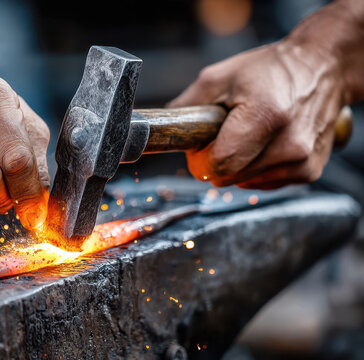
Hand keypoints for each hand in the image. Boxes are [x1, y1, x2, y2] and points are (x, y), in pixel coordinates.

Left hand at [168, 41, 345, 189]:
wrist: (322, 69)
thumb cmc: (271, 71)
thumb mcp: (219, 77)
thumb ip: (186, 107)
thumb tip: (164, 130)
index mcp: (266, 116)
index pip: (217, 164)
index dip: (200, 158)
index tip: (200, 145)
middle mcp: (290, 144)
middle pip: (227, 177)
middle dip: (216, 161)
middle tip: (224, 134)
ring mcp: (302, 161)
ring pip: (242, 184)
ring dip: (237, 165)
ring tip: (249, 134)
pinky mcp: (309, 172)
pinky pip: (262, 184)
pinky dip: (255, 169)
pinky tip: (265, 144)